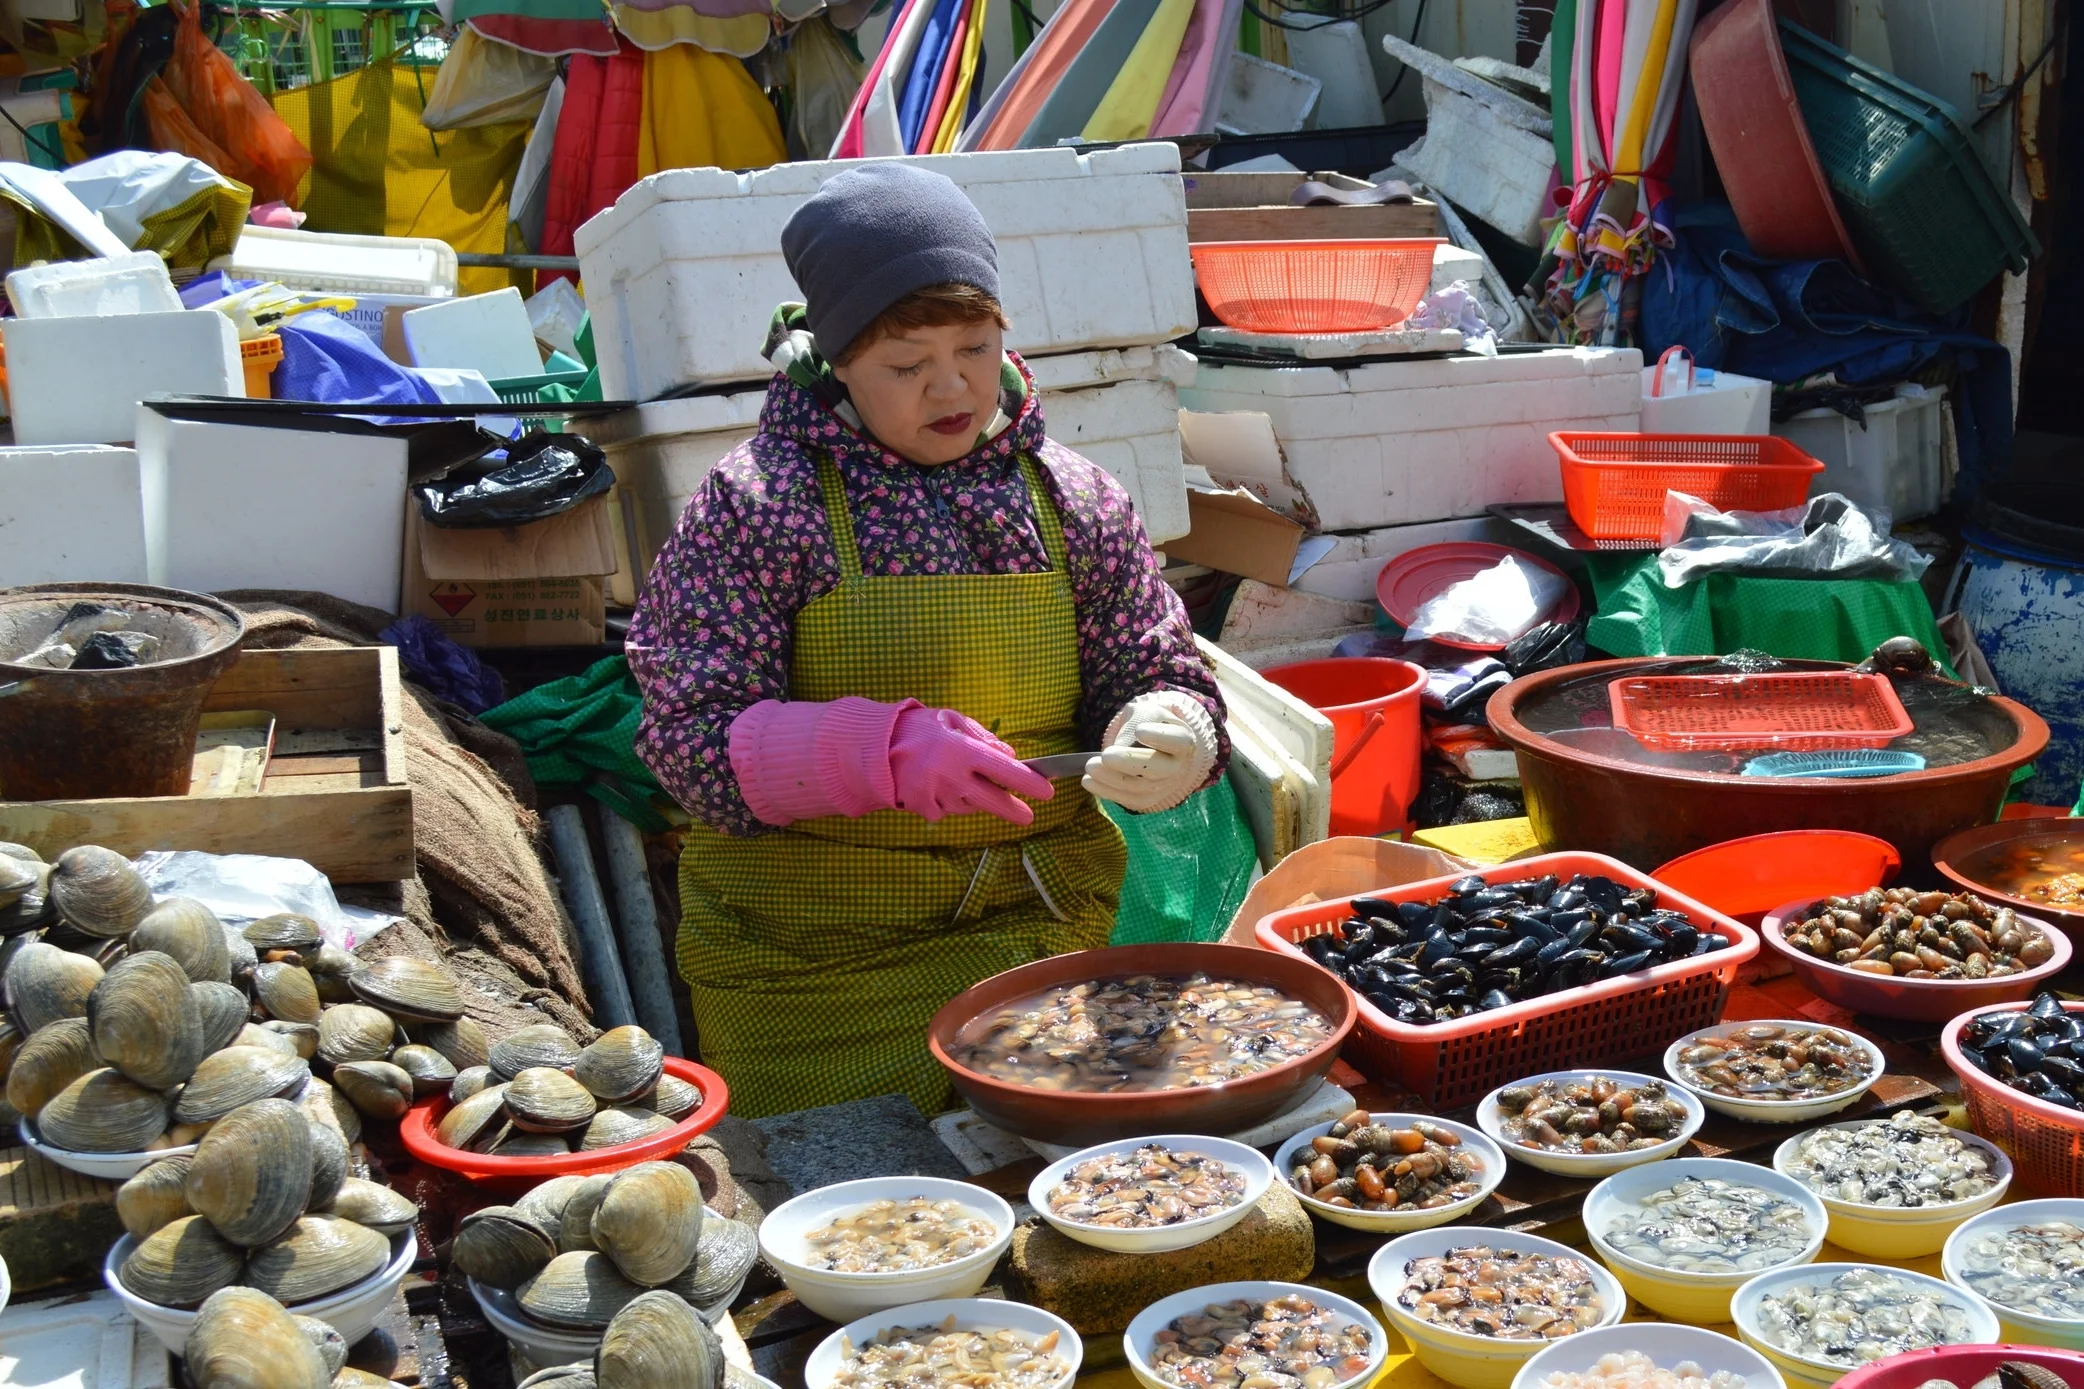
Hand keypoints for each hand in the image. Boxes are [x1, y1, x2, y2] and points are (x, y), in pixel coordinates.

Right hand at [890, 705, 1054, 824]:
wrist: (872, 746)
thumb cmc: (916, 727)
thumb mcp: (950, 719)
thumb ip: (982, 736)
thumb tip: (1010, 754)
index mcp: (961, 750)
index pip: (1004, 769)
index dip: (1028, 782)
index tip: (1046, 791)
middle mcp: (951, 776)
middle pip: (992, 801)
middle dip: (1013, 810)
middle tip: (1026, 816)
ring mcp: (936, 795)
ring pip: (968, 805)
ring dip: (972, 798)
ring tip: (954, 777)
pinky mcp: (922, 808)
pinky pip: (944, 811)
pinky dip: (945, 802)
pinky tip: (933, 785)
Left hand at [1083, 691, 1218, 813]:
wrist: (1157, 748)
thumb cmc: (1151, 725)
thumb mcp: (1146, 714)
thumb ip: (1135, 724)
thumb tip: (1120, 747)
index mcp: (1182, 742)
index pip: (1178, 741)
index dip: (1160, 737)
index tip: (1140, 731)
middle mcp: (1177, 768)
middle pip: (1157, 769)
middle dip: (1130, 762)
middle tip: (1106, 755)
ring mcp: (1163, 787)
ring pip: (1138, 787)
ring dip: (1111, 778)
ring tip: (1090, 766)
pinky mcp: (1146, 799)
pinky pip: (1126, 799)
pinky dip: (1105, 791)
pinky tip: (1087, 781)